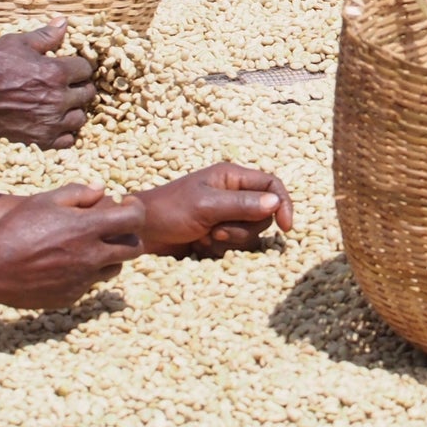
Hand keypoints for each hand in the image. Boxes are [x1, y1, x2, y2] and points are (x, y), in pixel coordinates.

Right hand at [0, 20, 96, 150]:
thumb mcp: (17, 43)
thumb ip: (45, 35)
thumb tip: (64, 22)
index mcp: (56, 73)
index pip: (86, 69)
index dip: (79, 66)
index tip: (70, 67)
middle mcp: (57, 99)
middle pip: (88, 94)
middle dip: (80, 87)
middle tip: (67, 85)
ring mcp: (49, 122)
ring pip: (80, 118)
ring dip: (74, 110)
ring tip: (62, 105)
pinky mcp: (39, 139)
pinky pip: (67, 140)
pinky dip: (64, 133)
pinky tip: (54, 123)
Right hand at [0, 186, 145, 307]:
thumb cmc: (16, 228)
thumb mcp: (44, 201)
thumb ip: (77, 193)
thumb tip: (101, 189)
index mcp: (87, 229)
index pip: (134, 219)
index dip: (135, 209)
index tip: (126, 205)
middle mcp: (91, 256)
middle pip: (134, 248)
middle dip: (130, 235)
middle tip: (115, 228)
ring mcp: (83, 280)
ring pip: (115, 268)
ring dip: (110, 256)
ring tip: (89, 246)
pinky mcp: (71, 296)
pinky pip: (90, 284)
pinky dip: (86, 273)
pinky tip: (65, 264)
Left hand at [134, 163, 293, 256]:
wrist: (141, 232)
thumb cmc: (169, 211)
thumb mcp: (206, 206)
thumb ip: (241, 205)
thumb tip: (274, 203)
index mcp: (231, 177)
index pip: (271, 184)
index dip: (283, 204)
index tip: (286, 227)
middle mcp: (232, 194)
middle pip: (263, 214)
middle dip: (244, 228)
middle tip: (218, 231)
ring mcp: (225, 215)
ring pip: (250, 232)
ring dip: (231, 240)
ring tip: (206, 237)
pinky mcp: (218, 234)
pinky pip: (235, 245)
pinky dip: (221, 249)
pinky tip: (200, 245)